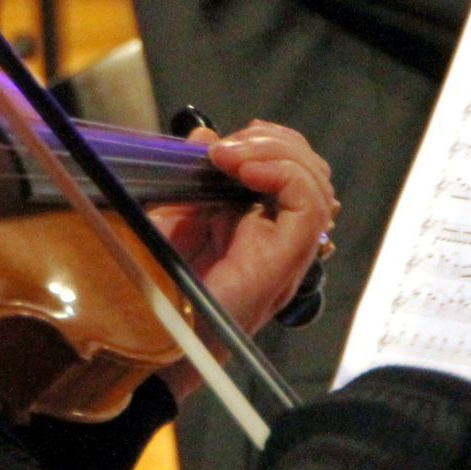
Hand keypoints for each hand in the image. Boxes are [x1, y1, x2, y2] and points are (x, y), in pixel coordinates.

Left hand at [149, 120, 336, 394]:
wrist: (153, 334)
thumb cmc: (160, 287)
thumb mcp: (170, 218)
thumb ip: (190, 177)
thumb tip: (204, 136)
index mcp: (259, 224)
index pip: (292, 168)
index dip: (266, 143)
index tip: (220, 143)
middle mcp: (281, 236)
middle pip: (311, 170)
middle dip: (273, 143)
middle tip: (224, 150)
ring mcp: (287, 250)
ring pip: (317, 183)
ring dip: (276, 154)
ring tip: (231, 158)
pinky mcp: (286, 260)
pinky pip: (309, 206)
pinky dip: (284, 175)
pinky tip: (246, 172)